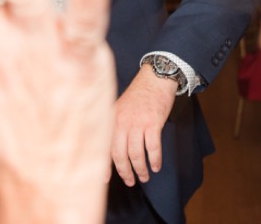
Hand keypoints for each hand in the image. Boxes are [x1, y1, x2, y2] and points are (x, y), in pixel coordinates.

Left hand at [110, 64, 176, 185]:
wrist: (155, 79)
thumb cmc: (138, 95)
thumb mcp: (120, 108)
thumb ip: (115, 126)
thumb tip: (114, 149)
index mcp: (112, 119)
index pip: (104, 146)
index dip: (104, 165)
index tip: (105, 180)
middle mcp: (122, 122)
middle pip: (120, 154)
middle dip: (125, 171)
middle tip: (130, 181)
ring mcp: (137, 122)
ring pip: (136, 154)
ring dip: (141, 169)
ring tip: (144, 177)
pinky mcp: (153, 123)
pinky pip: (153, 147)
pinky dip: (154, 160)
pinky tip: (156, 166)